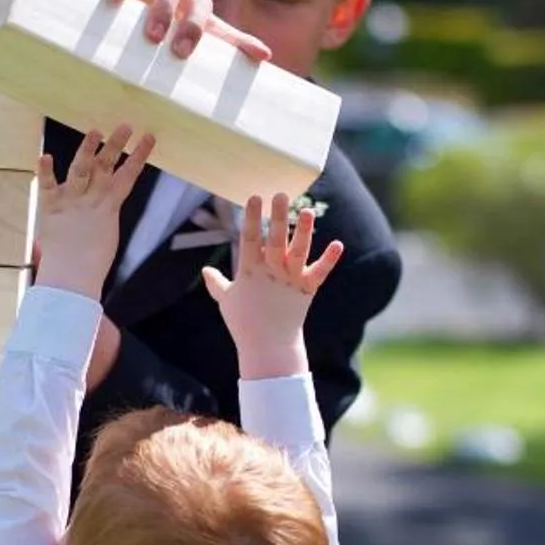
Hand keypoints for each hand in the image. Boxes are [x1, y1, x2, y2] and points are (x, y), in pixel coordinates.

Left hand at [34, 124, 154, 299]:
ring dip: (88, 148)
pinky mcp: (51, 207)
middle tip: (125, 126)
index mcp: (109, 207)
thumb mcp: (106, 235)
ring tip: (95, 132)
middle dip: (116, 144)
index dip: (140, 155)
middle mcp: (92, 199)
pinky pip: (47, 185)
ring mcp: (71, 200)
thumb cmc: (91, 265)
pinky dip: (45, 171)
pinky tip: (44, 156)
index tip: (149, 138)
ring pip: (81, 168)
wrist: (73, 278)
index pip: (129, 175)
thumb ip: (103, 215)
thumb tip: (103, 206)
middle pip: (106, 165)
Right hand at [63, 0, 270, 63]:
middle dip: (193, 29)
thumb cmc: (152, 9)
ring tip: (153, 36)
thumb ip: (180, 58)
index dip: (242, 41)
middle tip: (181, 53)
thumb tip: (191, 106)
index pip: (223, 28)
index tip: (263, 56)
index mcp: (195, 13)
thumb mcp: (169, 30)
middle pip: (199, 5)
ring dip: (163, 13)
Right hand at [202, 191, 343, 379]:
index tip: (254, 197)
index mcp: (250, 271)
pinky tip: (338, 244)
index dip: (251, 218)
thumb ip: (217, 284)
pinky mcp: (307, 290)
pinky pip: (320, 272)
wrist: (268, 348)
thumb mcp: (226, 301)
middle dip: (277, 217)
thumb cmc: (244, 324)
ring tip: (307, 211)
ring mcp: (291, 280)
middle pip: (276, 240)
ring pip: (298, 252)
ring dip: (304, 232)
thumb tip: (206, 271)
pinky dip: (329, 260)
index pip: (249, 239)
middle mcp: (271, 272)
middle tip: (280, 195)